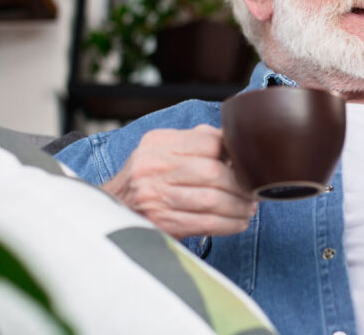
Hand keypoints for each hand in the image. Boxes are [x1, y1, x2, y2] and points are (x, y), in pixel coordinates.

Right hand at [102, 126, 257, 238]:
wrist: (108, 209)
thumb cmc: (145, 178)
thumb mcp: (160, 150)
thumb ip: (194, 141)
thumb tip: (234, 140)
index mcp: (158, 143)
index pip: (209, 141)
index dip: (235, 153)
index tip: (249, 163)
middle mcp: (154, 167)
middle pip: (213, 172)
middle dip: (241, 184)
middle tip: (255, 191)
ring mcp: (155, 197)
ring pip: (212, 200)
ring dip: (239, 206)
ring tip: (250, 208)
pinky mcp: (161, 223)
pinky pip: (205, 223)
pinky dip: (229, 224)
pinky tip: (239, 222)